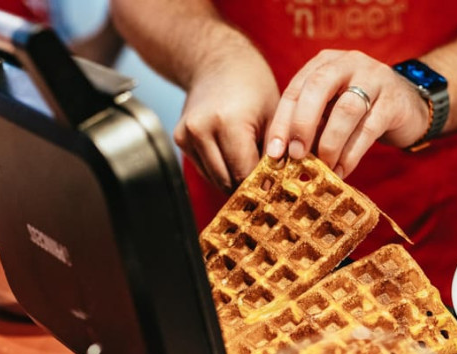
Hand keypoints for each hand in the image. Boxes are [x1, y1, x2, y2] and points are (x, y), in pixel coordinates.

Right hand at [174, 44, 278, 191]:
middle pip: (227, 181)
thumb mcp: (274, 117)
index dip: (262, 186)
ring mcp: (186, 135)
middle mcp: (201, 129)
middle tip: (267, 184)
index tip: (276, 189)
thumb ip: (275, 154)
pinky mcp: (180, 139)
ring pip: (215, 180)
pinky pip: (206, 170)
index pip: (244, 174)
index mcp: (228, 122)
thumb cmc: (253, 87)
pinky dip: (222, 170)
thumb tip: (276, 188)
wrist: (218, 61)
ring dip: (234, 180)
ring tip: (252, 168)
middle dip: (248, 187)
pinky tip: (234, 156)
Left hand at [265, 49, 430, 177]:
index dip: (282, 122)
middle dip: (302, 124)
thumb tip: (282, 158)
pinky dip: (352, 153)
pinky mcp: (394, 101)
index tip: (273, 153)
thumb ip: (310, 124)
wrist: (409, 106)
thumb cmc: (360, 111)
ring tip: (323, 168)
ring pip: (346, 109)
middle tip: (295, 155)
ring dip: (330, 143)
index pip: (296, 88)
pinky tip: (342, 170)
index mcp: (324, 63)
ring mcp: (374, 78)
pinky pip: (369, 128)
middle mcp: (348, 63)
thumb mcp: (331, 109)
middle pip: (318, 88)